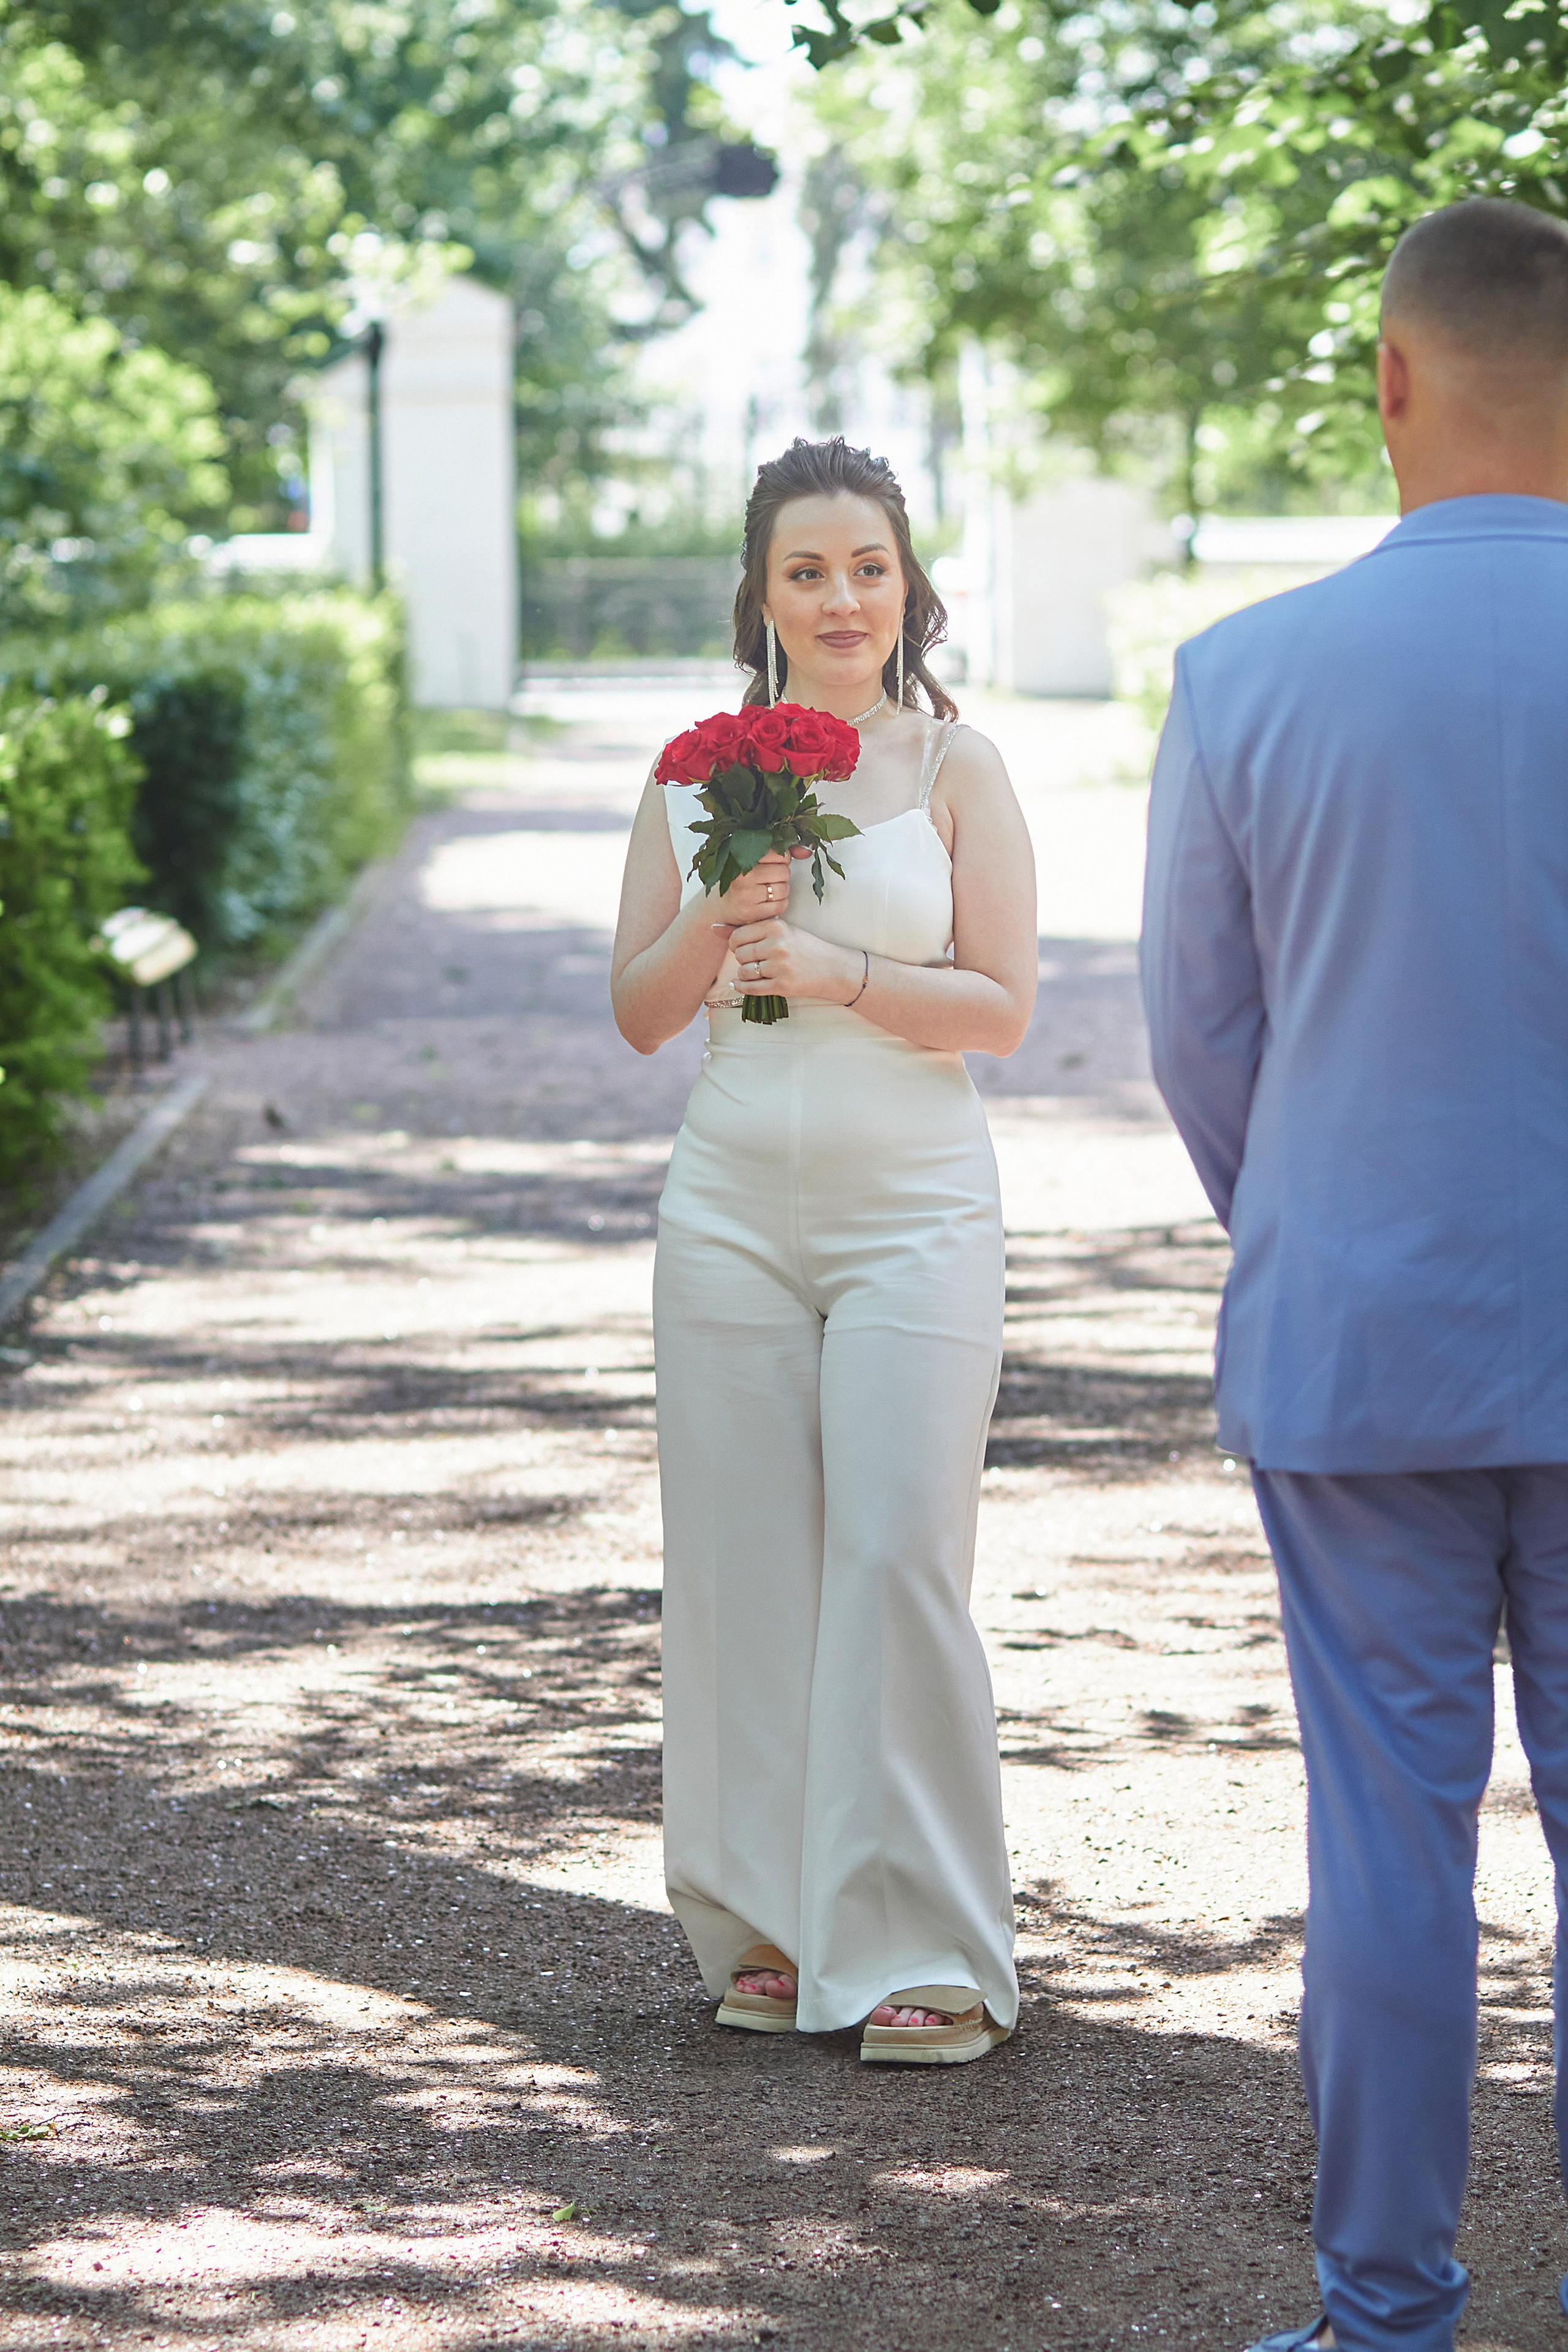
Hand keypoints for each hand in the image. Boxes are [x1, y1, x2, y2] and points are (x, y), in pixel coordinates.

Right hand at [710, 850, 794, 931]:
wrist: (726, 905)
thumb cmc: (744, 881)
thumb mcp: (758, 860)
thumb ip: (782, 852)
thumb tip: (807, 850)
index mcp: (742, 855)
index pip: (780, 854)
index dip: (781, 860)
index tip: (771, 864)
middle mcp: (743, 874)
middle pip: (784, 872)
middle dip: (781, 877)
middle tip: (767, 880)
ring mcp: (746, 894)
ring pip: (784, 889)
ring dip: (780, 891)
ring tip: (766, 891)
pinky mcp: (750, 912)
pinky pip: (780, 906)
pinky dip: (778, 905)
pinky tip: (766, 903)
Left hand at [727, 914, 862, 1004]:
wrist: (832, 968)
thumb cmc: (804, 947)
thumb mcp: (780, 931)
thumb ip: (747, 928)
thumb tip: (713, 927)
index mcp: (776, 927)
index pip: (737, 936)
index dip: (736, 944)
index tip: (746, 946)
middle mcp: (777, 945)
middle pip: (739, 954)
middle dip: (742, 959)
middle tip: (755, 960)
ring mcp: (780, 967)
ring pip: (743, 972)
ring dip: (745, 974)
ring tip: (757, 971)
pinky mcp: (782, 986)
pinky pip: (750, 989)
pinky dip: (743, 988)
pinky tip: (743, 985)